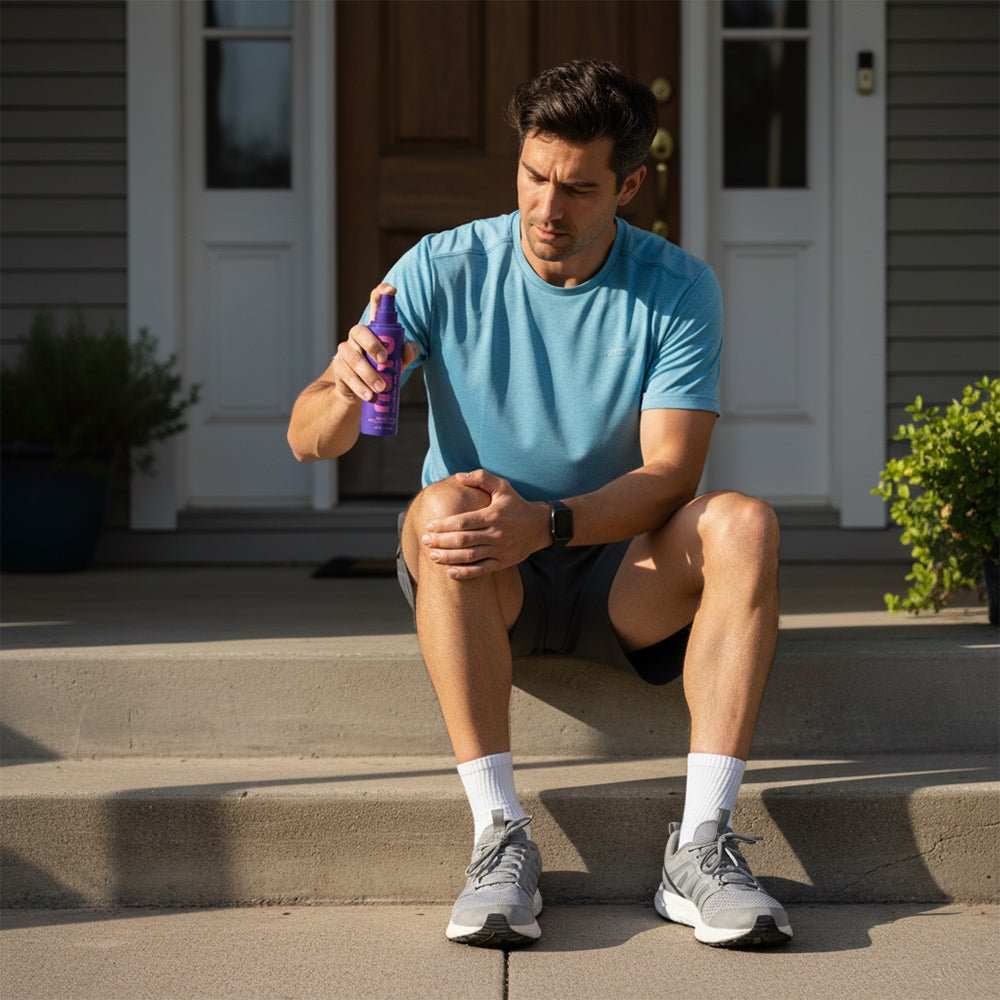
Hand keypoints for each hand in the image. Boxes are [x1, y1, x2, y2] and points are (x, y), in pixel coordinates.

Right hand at [331, 283, 419, 402]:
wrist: (363, 394)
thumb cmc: (384, 371)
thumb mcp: (399, 362)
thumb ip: (407, 353)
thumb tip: (408, 348)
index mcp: (375, 329)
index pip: (376, 304)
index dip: (382, 294)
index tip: (392, 290)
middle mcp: (358, 336)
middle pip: (359, 331)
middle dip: (372, 344)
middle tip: (384, 361)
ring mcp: (345, 351)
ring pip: (352, 357)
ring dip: (368, 373)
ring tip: (381, 388)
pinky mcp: (338, 368)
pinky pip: (346, 375)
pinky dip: (360, 386)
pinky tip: (369, 396)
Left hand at [421, 470, 548, 578]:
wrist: (540, 526)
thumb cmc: (516, 504)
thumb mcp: (502, 486)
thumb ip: (481, 478)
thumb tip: (458, 476)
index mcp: (493, 515)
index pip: (464, 521)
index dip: (444, 525)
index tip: (430, 526)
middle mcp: (496, 534)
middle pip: (463, 540)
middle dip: (441, 541)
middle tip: (425, 541)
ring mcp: (499, 550)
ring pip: (470, 556)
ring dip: (449, 557)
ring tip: (432, 556)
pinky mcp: (503, 563)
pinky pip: (481, 570)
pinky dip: (465, 573)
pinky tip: (450, 572)